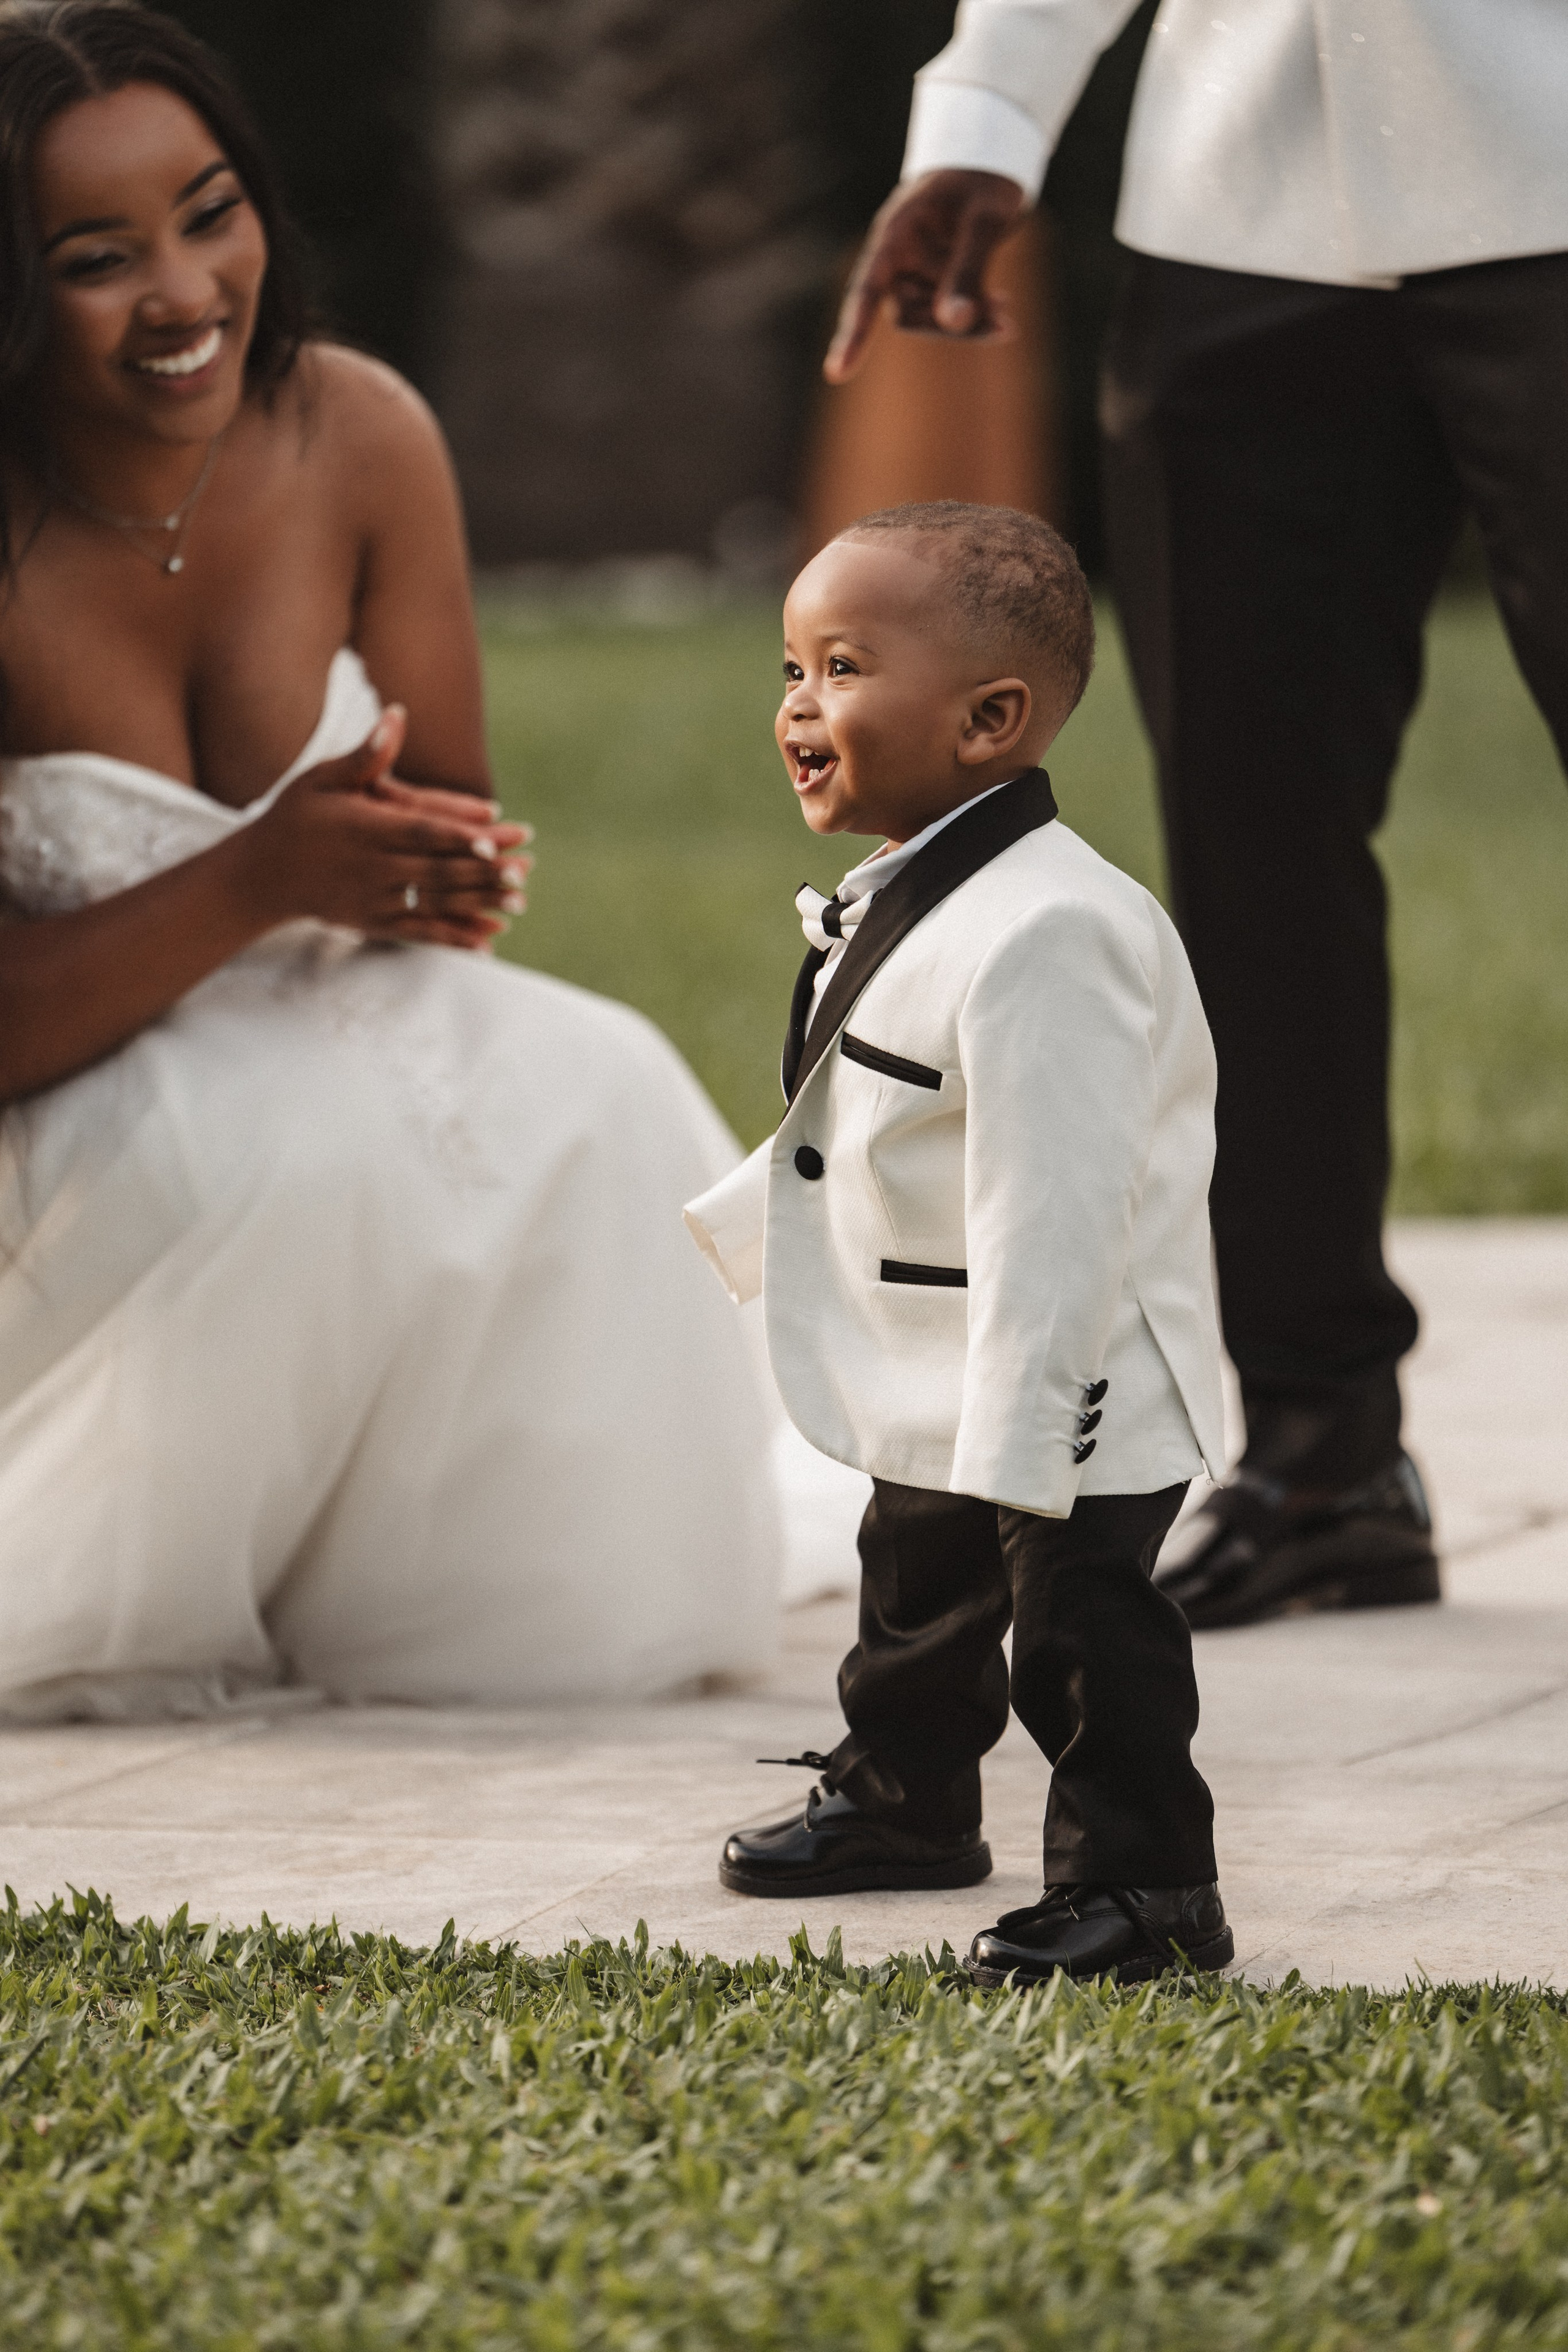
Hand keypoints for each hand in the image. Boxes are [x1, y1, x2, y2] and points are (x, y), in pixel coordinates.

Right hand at [238, 706, 531, 948]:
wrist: (260, 875)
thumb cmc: (294, 817)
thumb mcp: (321, 778)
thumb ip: (365, 756)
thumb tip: (396, 715)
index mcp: (366, 827)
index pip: (421, 830)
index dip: (459, 834)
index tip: (495, 836)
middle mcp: (373, 867)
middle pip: (437, 868)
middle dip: (483, 870)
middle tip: (525, 868)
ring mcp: (375, 899)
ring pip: (436, 902)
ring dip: (480, 903)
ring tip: (520, 900)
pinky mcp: (375, 923)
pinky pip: (421, 932)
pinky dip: (455, 938)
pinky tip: (488, 940)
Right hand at [824, 169, 1028, 383]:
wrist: (989, 163)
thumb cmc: (983, 180)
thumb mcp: (984, 219)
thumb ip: (969, 268)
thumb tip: (955, 322)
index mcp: (895, 233)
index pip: (867, 290)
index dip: (853, 333)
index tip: (837, 373)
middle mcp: (897, 258)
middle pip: (907, 316)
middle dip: (950, 327)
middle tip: (1002, 324)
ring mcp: (914, 272)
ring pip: (929, 321)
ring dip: (967, 325)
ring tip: (1006, 314)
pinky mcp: (933, 282)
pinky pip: (947, 314)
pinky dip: (975, 317)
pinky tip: (1004, 311)